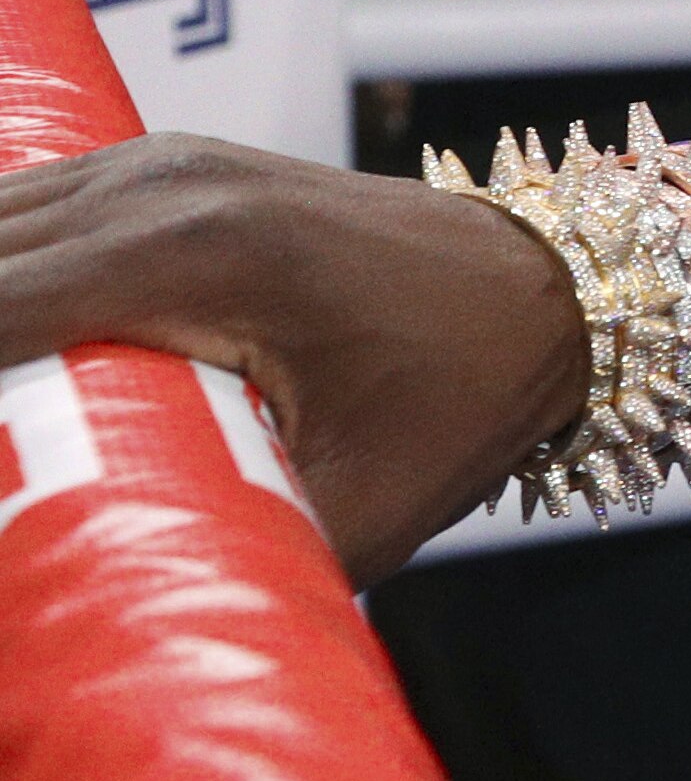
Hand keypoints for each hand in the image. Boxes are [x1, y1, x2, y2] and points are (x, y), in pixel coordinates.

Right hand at [0, 135, 590, 584]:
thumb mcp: (347, 509)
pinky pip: (19, 213)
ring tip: (16, 422)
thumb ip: (213, 551)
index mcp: (195, 254)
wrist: (547, 288)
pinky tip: (22, 361)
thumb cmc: (461, 398)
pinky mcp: (156, 168)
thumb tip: (106, 618)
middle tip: (11, 454)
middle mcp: (157, 185)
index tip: (2, 468)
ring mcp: (154, 162)